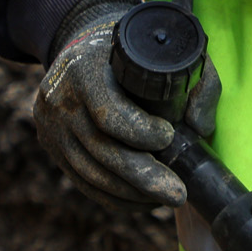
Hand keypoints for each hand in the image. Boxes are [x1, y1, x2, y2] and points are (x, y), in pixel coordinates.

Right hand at [33, 0, 218, 209]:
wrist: (82, 49)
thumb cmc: (132, 54)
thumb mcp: (166, 52)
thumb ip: (195, 82)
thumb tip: (200, 128)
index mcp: (83, 69)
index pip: (108, 113)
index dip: (140, 133)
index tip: (169, 137)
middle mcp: (59, 99)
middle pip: (100, 150)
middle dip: (143, 177)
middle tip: (177, 193)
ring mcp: (50, 126)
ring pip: (90, 173)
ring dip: (130, 193)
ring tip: (164, 200)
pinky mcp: (51, 146)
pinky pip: (82, 182)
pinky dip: (113, 197)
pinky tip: (141, 201)